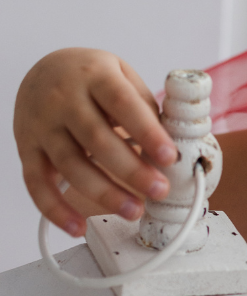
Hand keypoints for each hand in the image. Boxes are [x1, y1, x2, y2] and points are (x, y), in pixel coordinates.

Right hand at [14, 48, 177, 235]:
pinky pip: (36, 183)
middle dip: (131, 170)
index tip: (170, 156)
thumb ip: (143, 106)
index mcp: (95, 75)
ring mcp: (42, 125)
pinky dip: (55, 210)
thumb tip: (171, 146)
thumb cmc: (92, 77)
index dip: (147, 131)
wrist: (43, 69)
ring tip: (134, 211)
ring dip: (104, 194)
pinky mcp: (27, 148)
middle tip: (159, 190)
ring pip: (71, 165)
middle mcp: (64, 99)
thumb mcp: (121, 74)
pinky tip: (77, 227)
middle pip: (97, 139)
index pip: (123, 103)